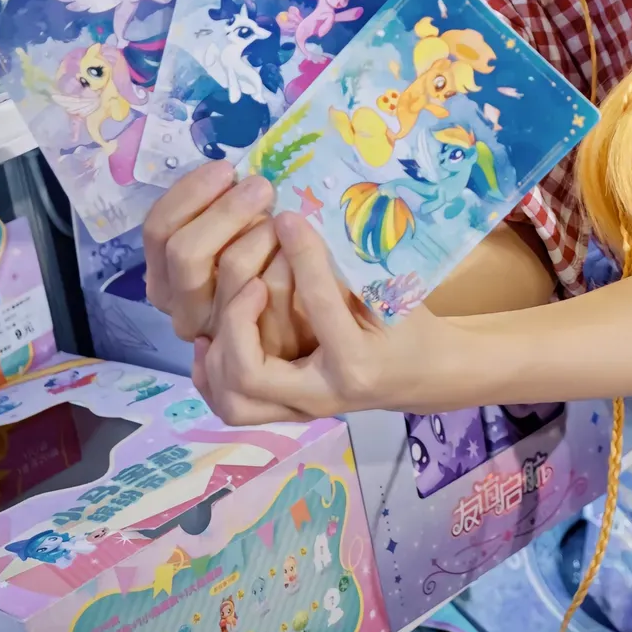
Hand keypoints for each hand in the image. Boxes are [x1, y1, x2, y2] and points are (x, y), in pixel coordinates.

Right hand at [142, 165, 310, 358]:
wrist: (302, 330)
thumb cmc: (261, 265)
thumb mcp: (229, 236)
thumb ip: (217, 213)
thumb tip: (229, 173)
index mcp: (163, 276)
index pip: (157, 230)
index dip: (188, 193)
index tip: (225, 169)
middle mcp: (179, 307)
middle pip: (185, 249)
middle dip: (225, 211)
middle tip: (260, 187)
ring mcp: (213, 326)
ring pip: (230, 266)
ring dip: (259, 232)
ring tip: (281, 220)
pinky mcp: (250, 339)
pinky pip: (266, 288)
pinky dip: (283, 258)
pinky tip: (295, 248)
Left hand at [193, 212, 447, 424]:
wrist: (422, 375)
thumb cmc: (408, 327)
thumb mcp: (393, 294)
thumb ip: (347, 268)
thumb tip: (301, 221)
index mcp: (356, 362)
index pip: (319, 305)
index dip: (302, 255)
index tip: (288, 219)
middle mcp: (321, 396)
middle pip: (250, 372)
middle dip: (237, 321)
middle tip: (250, 281)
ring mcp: (299, 411)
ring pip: (232, 399)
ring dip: (219, 351)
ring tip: (226, 309)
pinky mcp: (286, 413)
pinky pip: (233, 406)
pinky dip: (212, 374)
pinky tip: (209, 339)